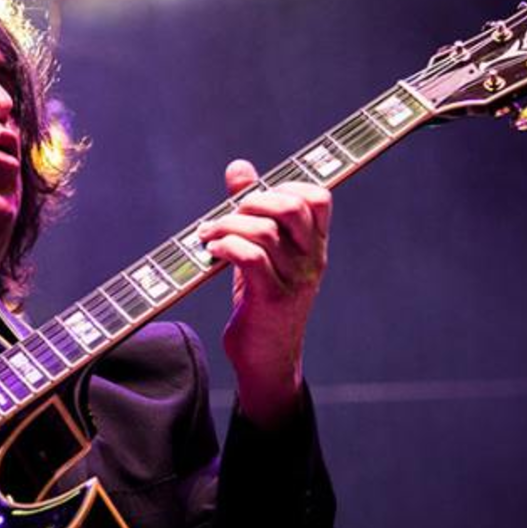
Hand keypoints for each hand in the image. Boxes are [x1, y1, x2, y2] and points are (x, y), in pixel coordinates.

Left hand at [197, 159, 331, 428]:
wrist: (267, 360)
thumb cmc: (262, 301)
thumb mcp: (262, 253)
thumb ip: (253, 211)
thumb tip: (239, 167)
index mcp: (315, 247)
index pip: (318, 198)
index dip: (284, 186)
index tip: (254, 200)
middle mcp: (312, 261)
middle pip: (292, 207)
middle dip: (252, 200)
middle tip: (227, 214)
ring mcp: (295, 281)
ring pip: (264, 231)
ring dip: (227, 225)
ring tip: (207, 235)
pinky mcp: (271, 299)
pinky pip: (250, 257)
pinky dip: (226, 246)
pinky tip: (213, 251)